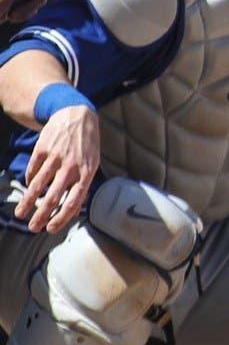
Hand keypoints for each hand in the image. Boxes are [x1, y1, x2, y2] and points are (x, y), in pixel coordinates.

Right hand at [17, 104, 99, 232]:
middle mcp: (70, 167)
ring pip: (38, 186)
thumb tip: (71, 210)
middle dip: (41, 216)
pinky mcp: (42, 149)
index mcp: (86, 173)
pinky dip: (29, 181)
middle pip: (52, 197)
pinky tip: (28, 188)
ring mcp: (55, 158)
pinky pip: (33, 170)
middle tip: (33, 228)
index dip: (62, 218)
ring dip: (27, 202)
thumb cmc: (86, 145)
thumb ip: (82, 184)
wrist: (76, 116)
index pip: (74, 201)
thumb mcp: (92, 163)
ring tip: (21, 214)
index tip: (51, 229)